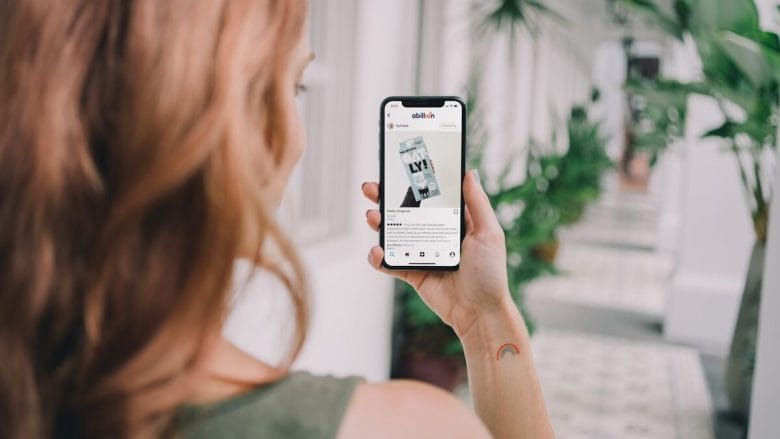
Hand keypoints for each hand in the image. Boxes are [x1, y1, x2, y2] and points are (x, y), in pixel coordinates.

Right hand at [362, 170, 512, 337]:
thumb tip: (469, 173)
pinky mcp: (412, 273)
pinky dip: (378, 257)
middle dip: (385, 198)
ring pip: (394, 233)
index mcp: (454, 221)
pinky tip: (377, 251)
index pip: (431, 196)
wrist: (479, 313)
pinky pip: (390, 262)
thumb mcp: (489, 233)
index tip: (400, 168)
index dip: (415, 182)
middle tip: (372, 188)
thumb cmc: (490, 274)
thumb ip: (478, 204)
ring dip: (379, 223)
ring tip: (373, 216)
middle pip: (406, 211)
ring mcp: (422, 253)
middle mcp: (435, 234)